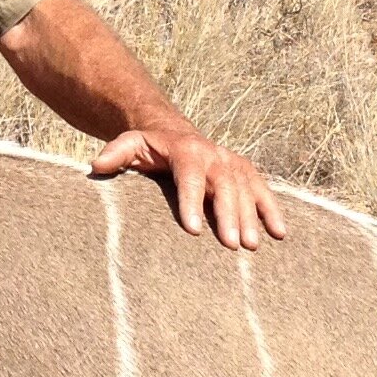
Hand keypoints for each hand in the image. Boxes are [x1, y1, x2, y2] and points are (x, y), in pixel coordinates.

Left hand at [87, 125, 288, 250]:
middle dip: (228, 216)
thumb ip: (116, 153)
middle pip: (224, 186)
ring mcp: (232, 163)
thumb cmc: (150, 148)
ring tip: (251, 246)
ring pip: (246, 190)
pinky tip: (280, 234)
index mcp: (187, 151)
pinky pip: (262, 190)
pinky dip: (272, 211)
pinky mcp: (245, 172)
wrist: (173, 130)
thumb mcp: (130, 144)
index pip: (190, 177)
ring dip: (251, 218)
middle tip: (231, 245)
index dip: (192, 202)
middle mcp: (214, 155)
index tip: (193, 230)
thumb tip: (96, 166)